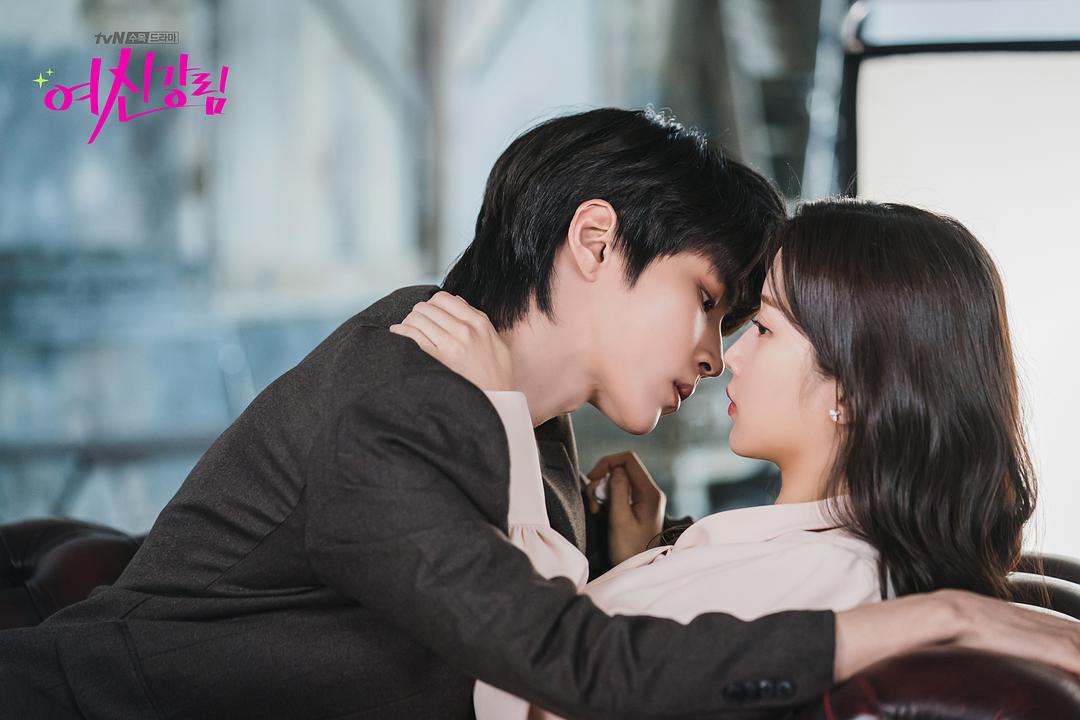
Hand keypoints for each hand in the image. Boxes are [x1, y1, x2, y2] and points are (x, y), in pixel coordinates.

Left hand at [388, 292, 514, 391]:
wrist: (497, 402)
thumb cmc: (496, 375)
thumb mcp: (496, 342)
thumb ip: (478, 320)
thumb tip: (457, 302)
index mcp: (479, 322)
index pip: (444, 299)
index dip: (432, 304)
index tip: (430, 314)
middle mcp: (465, 330)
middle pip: (427, 307)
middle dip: (418, 313)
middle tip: (416, 323)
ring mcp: (451, 345)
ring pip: (416, 318)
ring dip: (408, 322)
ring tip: (405, 329)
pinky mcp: (438, 360)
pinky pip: (411, 336)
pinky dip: (400, 332)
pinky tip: (397, 334)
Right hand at [585, 452, 666, 564]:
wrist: (637, 570)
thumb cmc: (629, 550)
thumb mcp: (620, 519)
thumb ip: (617, 490)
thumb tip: (614, 469)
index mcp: (650, 492)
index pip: (628, 459)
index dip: (607, 463)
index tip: (592, 478)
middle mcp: (650, 492)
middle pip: (621, 468)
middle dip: (602, 480)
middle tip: (592, 500)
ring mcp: (644, 499)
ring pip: (617, 480)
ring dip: (601, 491)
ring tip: (595, 509)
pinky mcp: (637, 506)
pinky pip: (618, 492)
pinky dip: (605, 498)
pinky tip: (600, 512)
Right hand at [834, 588, 1079, 682]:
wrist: (833, 646)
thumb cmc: (872, 662)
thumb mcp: (927, 664)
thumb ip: (955, 665)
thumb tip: (974, 685)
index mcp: (969, 615)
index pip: (1037, 630)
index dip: (1070, 645)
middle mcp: (973, 605)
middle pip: (1049, 628)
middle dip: (1078, 646)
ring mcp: (964, 607)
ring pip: (1043, 631)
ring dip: (1075, 650)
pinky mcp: (953, 616)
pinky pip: (1017, 636)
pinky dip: (1056, 651)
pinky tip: (1078, 663)